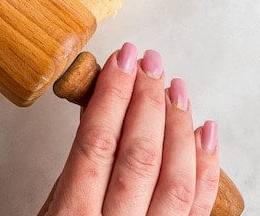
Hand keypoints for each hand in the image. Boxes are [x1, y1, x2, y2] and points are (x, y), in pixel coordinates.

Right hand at [39, 44, 219, 215]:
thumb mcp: (50, 211)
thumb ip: (77, 165)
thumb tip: (100, 105)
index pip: (97, 144)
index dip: (114, 96)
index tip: (122, 59)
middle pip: (140, 155)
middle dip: (148, 100)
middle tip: (150, 62)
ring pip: (176, 178)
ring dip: (178, 125)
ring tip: (176, 87)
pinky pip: (200, 207)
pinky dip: (208, 164)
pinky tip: (204, 130)